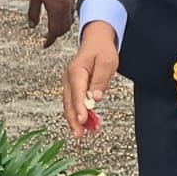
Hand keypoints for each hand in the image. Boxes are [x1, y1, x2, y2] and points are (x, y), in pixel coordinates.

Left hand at [28, 0, 75, 48]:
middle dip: (57, 35)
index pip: (55, 30)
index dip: (50, 40)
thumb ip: (33, 13)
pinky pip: (73, 12)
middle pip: (65, 28)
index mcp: (56, 9)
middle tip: (49, 38)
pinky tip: (61, 15)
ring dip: (63, 27)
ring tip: (55, 28)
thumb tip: (32, 26)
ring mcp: (72, 1)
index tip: (45, 44)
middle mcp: (66, 7)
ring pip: (70, 21)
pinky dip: (67, 18)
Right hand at [62, 21, 118, 136]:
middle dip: (74, 120)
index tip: (83, 120)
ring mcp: (69, 83)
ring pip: (69, 105)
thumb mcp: (107, 61)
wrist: (96, 40)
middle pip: (69, 102)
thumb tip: (95, 98)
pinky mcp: (72, 87)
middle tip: (80, 135)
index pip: (77, 92)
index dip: (79, 108)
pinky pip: (73, 102)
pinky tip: (84, 124)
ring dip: (76, 119)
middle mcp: (69, 78)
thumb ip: (101, 79)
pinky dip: (78, 113)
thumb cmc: (102, 50)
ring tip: (83, 134)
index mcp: (76, 71)